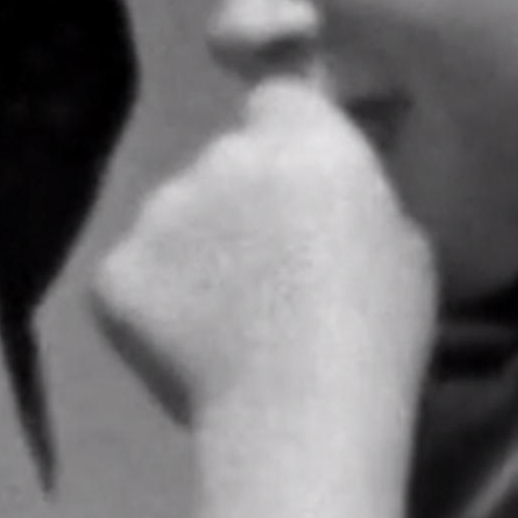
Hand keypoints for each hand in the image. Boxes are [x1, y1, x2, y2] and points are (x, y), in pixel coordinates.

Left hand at [92, 79, 438, 436]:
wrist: (300, 417)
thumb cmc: (378, 337)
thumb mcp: (405, 245)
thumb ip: (353, 195)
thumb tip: (326, 188)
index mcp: (303, 142)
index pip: (277, 101)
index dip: (288, 140)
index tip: (300, 189)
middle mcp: (220, 158)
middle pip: (223, 162)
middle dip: (238, 200)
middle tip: (267, 273)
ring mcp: (157, 213)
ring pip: (173, 217)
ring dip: (193, 251)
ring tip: (229, 322)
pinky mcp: (112, 271)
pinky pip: (134, 274)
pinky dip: (153, 303)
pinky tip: (189, 348)